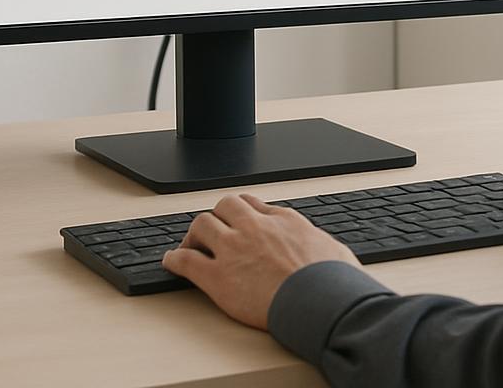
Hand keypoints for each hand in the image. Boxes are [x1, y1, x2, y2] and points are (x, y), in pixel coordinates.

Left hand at [162, 193, 358, 328]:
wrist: (320, 300)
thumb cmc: (332, 281)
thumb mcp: (332, 249)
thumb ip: (318, 244)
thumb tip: (325, 249)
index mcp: (283, 220)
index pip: (253, 203)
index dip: (241, 210)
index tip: (237, 218)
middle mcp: (255, 227)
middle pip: (225, 206)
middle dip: (217, 216)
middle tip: (211, 231)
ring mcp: (234, 249)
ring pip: (202, 225)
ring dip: (193, 234)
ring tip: (189, 245)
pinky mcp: (218, 277)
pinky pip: (186, 261)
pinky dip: (174, 260)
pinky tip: (170, 263)